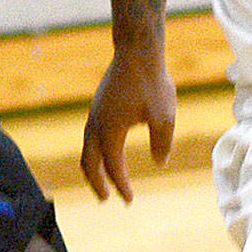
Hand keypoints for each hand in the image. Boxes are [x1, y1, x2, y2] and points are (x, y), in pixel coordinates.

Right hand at [80, 49, 175, 202]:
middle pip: (89, 162)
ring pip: (87, 148)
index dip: (121, 186)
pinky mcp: (99, 104)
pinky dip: (95, 151)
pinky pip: (91, 135)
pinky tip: (108, 149)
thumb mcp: (164, 116)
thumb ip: (162, 143)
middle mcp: (96, 124)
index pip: (113, 167)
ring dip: (94, 167)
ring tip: (103, 179)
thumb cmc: (152, 83)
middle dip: (97, 182)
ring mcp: (95, 113)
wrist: (137, 51)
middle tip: (105, 198)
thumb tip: (159, 162)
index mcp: (110, 132)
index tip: (129, 200)